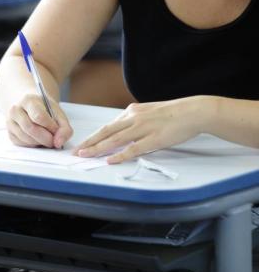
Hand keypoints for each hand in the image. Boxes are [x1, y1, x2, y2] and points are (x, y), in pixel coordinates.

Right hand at [6, 94, 72, 148]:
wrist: (29, 105)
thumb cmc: (44, 108)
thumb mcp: (57, 112)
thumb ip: (64, 127)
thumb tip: (59, 143)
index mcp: (28, 100)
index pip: (38, 116)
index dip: (50, 127)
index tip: (57, 131)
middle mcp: (16, 110)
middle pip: (31, 129)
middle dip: (46, 138)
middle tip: (54, 141)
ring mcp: (10, 122)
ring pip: (26, 139)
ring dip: (40, 143)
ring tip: (47, 139)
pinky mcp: (10, 134)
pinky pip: (22, 144)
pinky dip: (33, 145)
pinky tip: (38, 139)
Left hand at [74, 97, 203, 163]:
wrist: (193, 111)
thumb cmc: (172, 113)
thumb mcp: (148, 112)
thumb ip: (134, 121)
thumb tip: (121, 131)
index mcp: (132, 112)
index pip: (108, 126)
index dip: (94, 136)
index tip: (84, 144)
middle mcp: (134, 118)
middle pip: (106, 132)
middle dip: (90, 142)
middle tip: (77, 151)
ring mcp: (143, 128)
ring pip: (115, 140)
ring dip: (98, 148)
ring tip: (86, 155)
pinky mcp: (154, 138)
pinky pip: (133, 148)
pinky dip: (120, 155)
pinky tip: (110, 160)